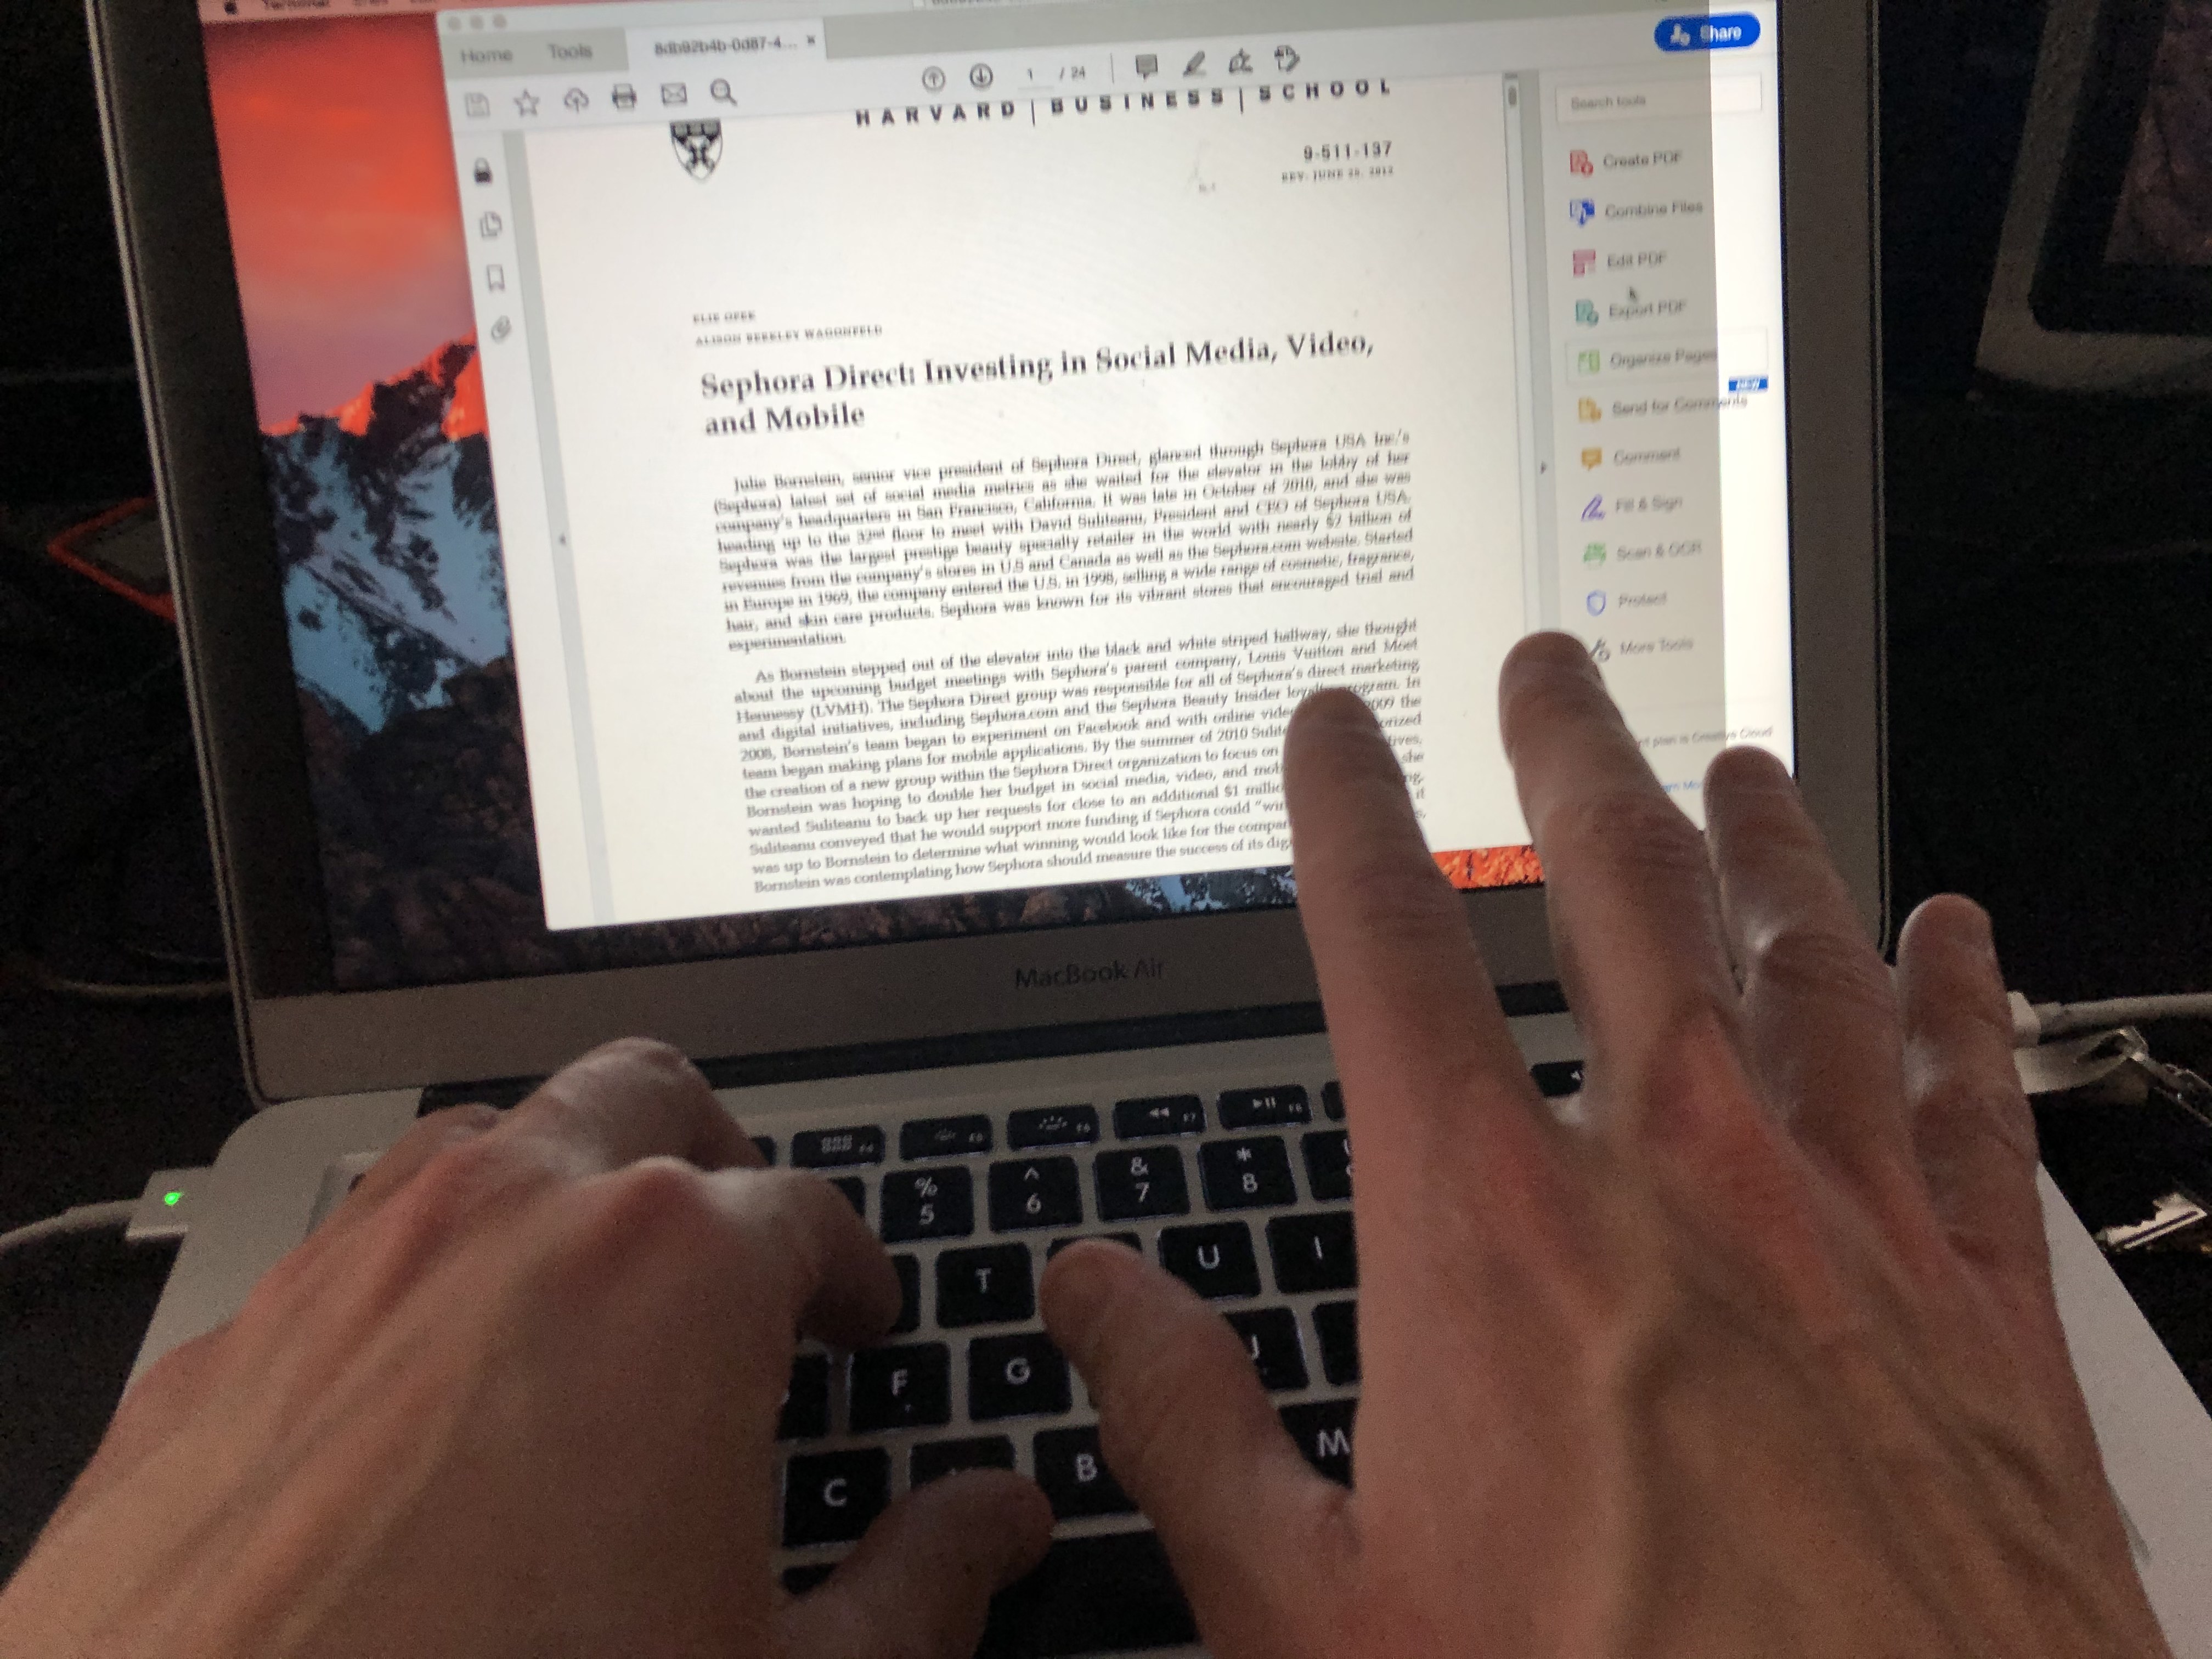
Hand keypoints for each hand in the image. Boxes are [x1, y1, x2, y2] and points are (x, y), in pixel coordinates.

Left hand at [0, 1040, 1048, 1657]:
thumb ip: (920, 1585)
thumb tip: (990, 1524)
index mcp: (672, 1275)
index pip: (809, 1213)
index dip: (853, 1269)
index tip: (855, 1315)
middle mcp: (506, 1222)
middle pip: (643, 1093)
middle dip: (712, 1155)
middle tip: (739, 1249)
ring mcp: (348, 1268)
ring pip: (484, 1143)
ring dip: (557, 1197)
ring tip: (589, 1310)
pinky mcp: (225, 1350)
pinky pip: (347, 1259)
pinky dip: (417, 1293)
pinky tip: (428, 1417)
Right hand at [1042, 634, 2170, 1657]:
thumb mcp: (1317, 1611)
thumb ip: (1189, 1426)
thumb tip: (1091, 1297)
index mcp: (1492, 1233)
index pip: (1388, 948)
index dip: (1344, 813)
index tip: (1332, 733)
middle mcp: (1677, 1181)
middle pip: (1614, 888)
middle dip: (1569, 756)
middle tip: (1548, 668)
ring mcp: (1845, 1225)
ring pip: (1801, 955)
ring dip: (1765, 839)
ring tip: (1737, 762)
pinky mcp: (1982, 1304)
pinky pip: (1970, 1092)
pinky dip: (1959, 992)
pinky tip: (1955, 932)